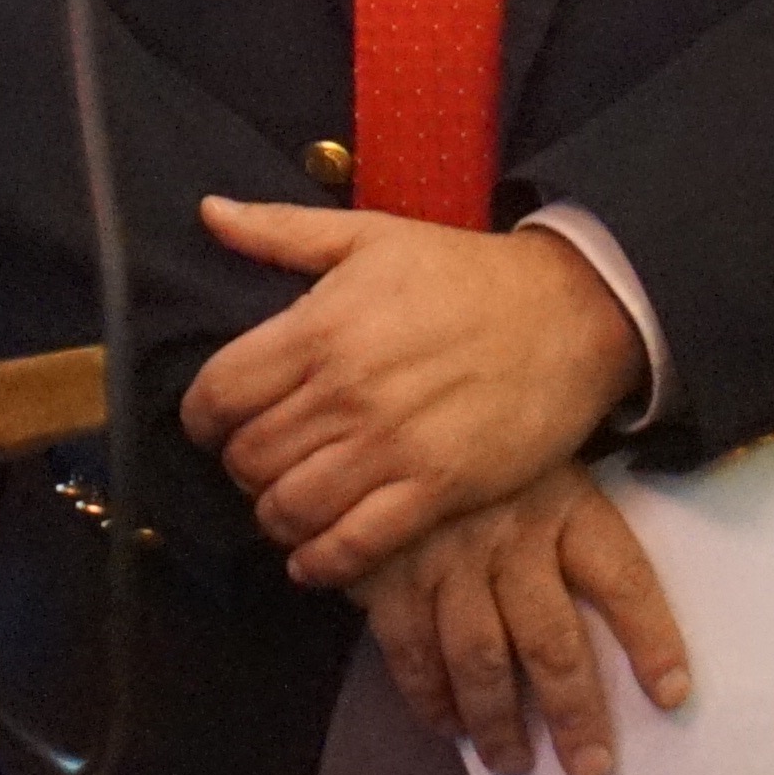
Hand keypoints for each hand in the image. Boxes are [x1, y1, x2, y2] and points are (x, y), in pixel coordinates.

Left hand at [180, 202, 645, 581]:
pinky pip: (357, 544)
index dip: (201, 419)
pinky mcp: (440, 489)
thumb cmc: (465, 273)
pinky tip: (311, 560)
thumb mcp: (370, 236)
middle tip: (255, 465)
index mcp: (318, 329)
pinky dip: (321, 562)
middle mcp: (346, 392)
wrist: (572, 312)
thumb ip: (280, 231)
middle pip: (248, 457)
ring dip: (274, 516)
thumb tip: (209, 212)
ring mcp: (393, 446)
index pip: (217, 395)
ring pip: (290, 507)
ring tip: (283, 504)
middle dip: (238, 468)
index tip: (212, 425)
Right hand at [355, 464, 692, 774]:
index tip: (672, 695)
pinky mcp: (385, 573)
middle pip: (552, 642)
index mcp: (564, 504)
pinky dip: (428, 695)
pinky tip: (447, 725)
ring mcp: (445, 560)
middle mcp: (511, 538)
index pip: (624, 580)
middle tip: (591, 767)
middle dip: (574, 713)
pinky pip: (411, 650)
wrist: (374, 413)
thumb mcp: (542, 455)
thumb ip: (574, 517)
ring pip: (481, 659)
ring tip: (514, 764)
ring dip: (499, 721)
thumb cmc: (478, 446)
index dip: (652, 641)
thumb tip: (621, 596)